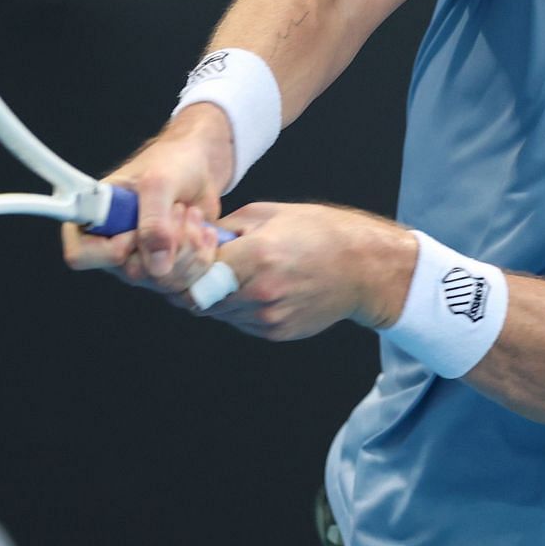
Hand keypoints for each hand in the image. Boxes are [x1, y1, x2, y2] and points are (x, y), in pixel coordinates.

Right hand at [61, 105, 233, 291]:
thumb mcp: (159, 182)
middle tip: (178, 208)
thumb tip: (157, 267)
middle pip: (133, 273)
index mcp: (92, 219)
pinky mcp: (168, 268)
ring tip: (191, 213)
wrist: (200, 167)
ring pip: (164, 280)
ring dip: (188, 246)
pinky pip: (186, 281)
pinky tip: (204, 230)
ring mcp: (140, 261)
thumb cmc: (171, 164)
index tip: (136, 229)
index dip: (112, 250)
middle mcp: (111, 246)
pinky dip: (202, 256)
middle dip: (167, 241)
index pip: (81, 256)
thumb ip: (154, 221)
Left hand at [194, 203, 415, 342]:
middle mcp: (260, 291)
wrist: (363, 268)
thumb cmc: (320, 232)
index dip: (181, 267)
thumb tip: (194, 237)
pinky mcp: (276, 332)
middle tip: (199, 268)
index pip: (194, 274)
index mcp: (256, 255)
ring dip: (214, 297)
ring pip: (216, 314)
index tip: (181, 258)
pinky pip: (239, 323)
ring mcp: (268, 316)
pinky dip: (236, 308)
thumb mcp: (269, 213)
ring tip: (233, 276)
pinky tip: (254, 289)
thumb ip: (226, 228)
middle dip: (192, 284)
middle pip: (198, 300)